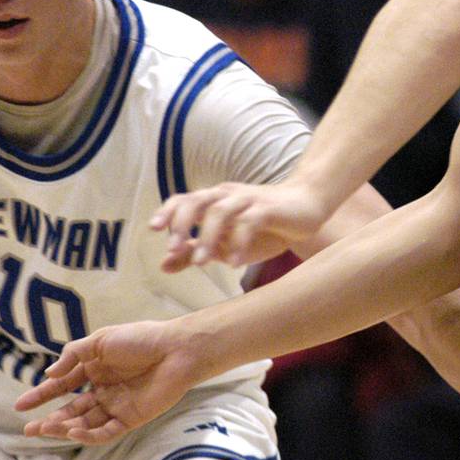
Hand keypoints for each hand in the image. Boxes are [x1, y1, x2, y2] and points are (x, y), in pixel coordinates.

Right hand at [14, 320, 202, 444]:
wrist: (175, 349)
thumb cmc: (140, 338)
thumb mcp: (101, 340)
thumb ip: (73, 356)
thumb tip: (49, 374)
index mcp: (95, 369)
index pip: (63, 386)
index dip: (41, 395)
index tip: (20, 405)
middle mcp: (103, 390)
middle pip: (71, 410)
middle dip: (49, 420)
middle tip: (29, 429)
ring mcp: (116, 406)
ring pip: (85, 423)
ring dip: (65, 428)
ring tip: (46, 429)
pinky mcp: (131, 419)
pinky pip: (106, 432)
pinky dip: (89, 435)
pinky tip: (74, 432)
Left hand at [150, 180, 330, 271]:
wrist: (307, 208)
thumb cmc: (264, 227)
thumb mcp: (225, 243)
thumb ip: (195, 251)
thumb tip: (163, 264)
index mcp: (214, 201)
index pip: (184, 200)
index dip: (167, 212)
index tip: (152, 230)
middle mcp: (227, 195)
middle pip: (197, 201)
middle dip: (182, 224)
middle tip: (174, 248)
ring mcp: (248, 200)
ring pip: (220, 212)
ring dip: (208, 237)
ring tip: (202, 263)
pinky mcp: (268, 208)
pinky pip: (249, 222)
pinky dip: (240, 242)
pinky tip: (236, 264)